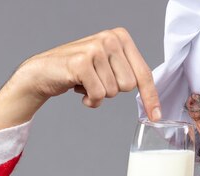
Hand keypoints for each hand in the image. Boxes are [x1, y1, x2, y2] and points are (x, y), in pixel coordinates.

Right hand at [0, 28, 160, 140]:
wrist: (43, 71)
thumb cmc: (78, 71)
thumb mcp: (107, 66)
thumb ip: (128, 74)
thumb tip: (154, 103)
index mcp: (121, 37)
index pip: (144, 73)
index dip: (151, 97)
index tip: (156, 115)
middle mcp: (110, 38)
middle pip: (128, 86)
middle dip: (111, 91)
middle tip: (95, 80)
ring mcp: (96, 49)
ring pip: (112, 92)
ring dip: (97, 94)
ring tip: (84, 82)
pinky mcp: (82, 63)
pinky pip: (97, 95)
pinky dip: (89, 100)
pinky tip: (78, 88)